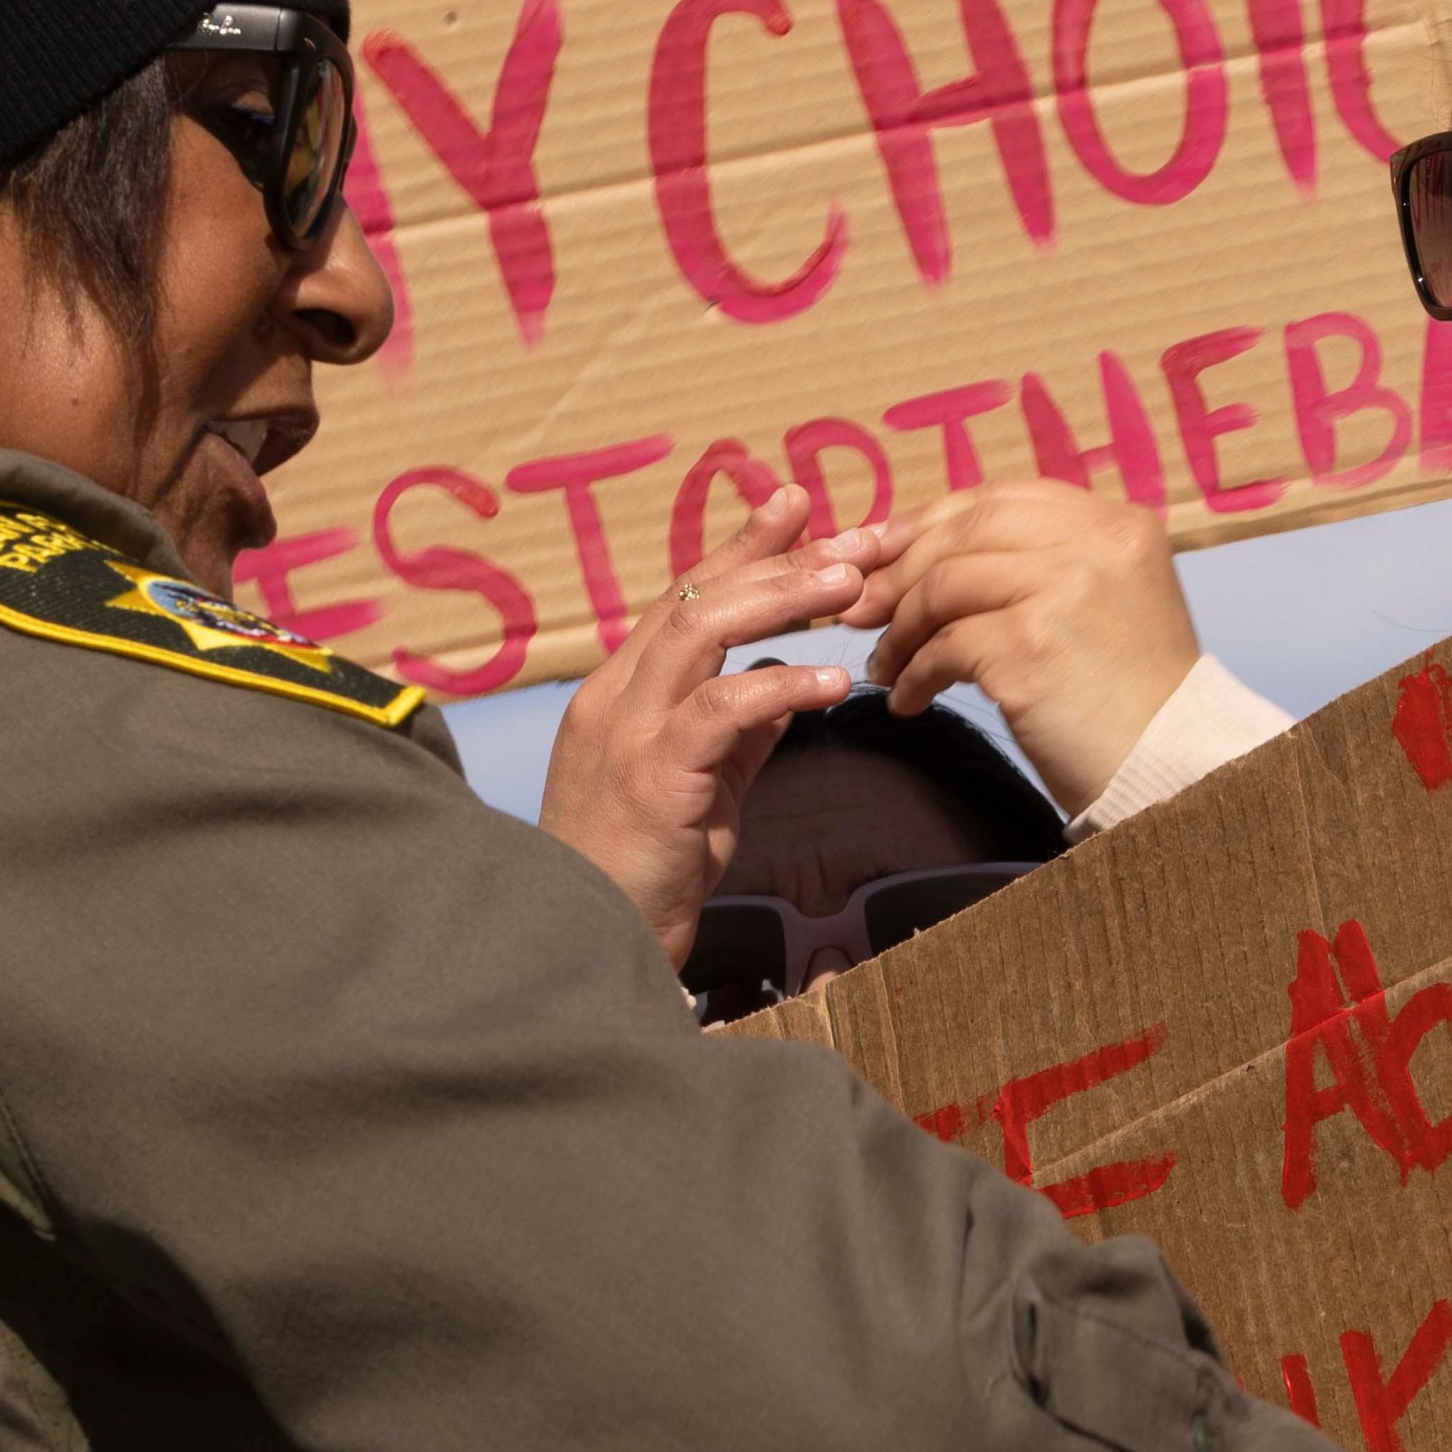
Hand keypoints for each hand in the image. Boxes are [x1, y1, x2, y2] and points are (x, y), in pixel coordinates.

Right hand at [538, 489, 872, 962]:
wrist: (590, 948)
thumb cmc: (645, 874)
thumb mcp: (702, 788)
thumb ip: (738, 731)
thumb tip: (789, 680)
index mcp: (621, 692)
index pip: (686, 595)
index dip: (743, 545)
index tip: (800, 502)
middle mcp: (614, 697)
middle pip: (699, 595)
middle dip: (783, 557)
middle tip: (861, 538)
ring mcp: (626, 734)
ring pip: (700, 629)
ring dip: (783, 596)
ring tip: (854, 583)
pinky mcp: (652, 780)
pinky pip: (720, 709)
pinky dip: (780, 684)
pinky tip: (832, 681)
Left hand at [858, 478, 1201, 812]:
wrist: (1174, 772)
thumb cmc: (1133, 703)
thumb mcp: (1107, 607)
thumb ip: (1044, 566)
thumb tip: (925, 556)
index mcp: (1118, 524)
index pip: (1002, 500)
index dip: (933, 522)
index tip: (887, 552)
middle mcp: (1095, 543)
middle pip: (965, 531)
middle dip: (900, 569)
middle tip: (860, 608)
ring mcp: (1063, 588)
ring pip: (945, 584)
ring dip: (901, 627)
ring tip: (886, 664)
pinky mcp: (1030, 643)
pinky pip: (944, 645)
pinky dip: (915, 672)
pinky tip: (910, 700)